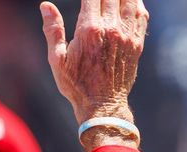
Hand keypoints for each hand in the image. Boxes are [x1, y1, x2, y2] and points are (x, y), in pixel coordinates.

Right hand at [41, 0, 146, 124]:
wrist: (103, 106)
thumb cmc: (76, 84)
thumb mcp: (57, 58)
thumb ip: (52, 30)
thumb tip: (46, 5)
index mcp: (89, 29)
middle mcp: (111, 30)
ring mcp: (127, 37)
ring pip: (131, 2)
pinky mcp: (137, 45)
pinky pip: (141, 18)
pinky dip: (137, 4)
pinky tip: (132, 0)